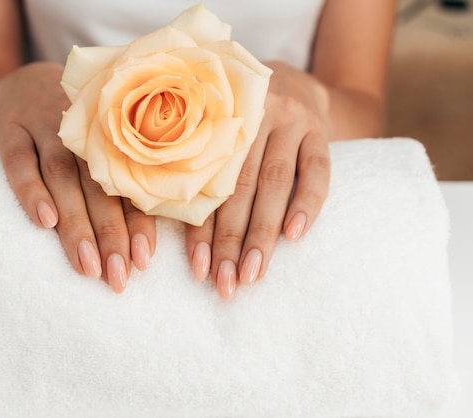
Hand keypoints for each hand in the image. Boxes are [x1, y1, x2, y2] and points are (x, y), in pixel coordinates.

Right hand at [0, 62, 155, 292]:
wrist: (19, 84)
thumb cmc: (71, 131)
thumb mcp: (98, 144)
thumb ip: (121, 182)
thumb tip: (143, 247)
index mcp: (112, 133)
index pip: (129, 183)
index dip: (139, 223)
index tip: (145, 261)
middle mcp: (81, 128)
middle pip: (99, 184)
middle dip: (110, 233)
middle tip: (117, 276)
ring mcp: (43, 123)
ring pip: (62, 174)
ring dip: (76, 222)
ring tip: (87, 264)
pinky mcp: (7, 127)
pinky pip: (17, 159)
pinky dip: (30, 189)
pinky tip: (44, 221)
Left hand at [185, 61, 330, 299]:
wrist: (296, 81)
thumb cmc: (239, 118)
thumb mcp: (212, 127)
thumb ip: (192, 162)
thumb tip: (163, 222)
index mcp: (215, 119)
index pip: (207, 182)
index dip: (201, 228)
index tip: (198, 268)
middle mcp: (251, 115)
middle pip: (241, 186)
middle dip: (231, 240)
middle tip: (225, 283)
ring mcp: (290, 119)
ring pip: (275, 182)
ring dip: (263, 233)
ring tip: (252, 273)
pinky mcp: (320, 128)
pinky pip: (318, 169)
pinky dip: (307, 203)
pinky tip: (295, 236)